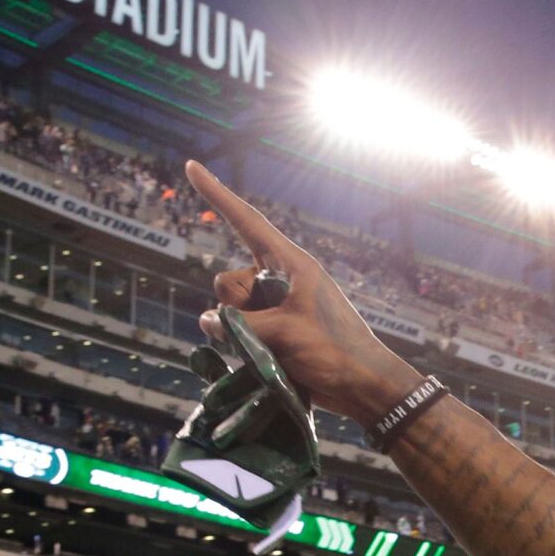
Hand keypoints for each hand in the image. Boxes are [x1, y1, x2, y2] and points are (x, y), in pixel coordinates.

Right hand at [186, 161, 422, 421]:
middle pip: (228, 280)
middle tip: (276, 330)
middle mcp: (279, 280)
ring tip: (277, 349)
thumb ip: (240, 324)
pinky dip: (240, 345)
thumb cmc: (335, 353)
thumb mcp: (286, 332)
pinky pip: (237, 331)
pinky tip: (263, 361)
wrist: (362, 389)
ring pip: (228, 310)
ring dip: (239, 332)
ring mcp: (274, 307)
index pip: (246, 221)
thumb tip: (210, 321)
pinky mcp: (271, 332)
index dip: (216, 194)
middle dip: (236, 307)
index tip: (192, 165)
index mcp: (291, 264)